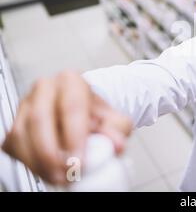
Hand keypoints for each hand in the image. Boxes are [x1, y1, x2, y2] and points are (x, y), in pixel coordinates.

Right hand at [1, 70, 132, 184]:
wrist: (85, 115)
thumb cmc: (98, 116)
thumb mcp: (115, 120)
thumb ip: (117, 131)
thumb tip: (116, 145)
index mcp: (71, 81)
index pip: (71, 107)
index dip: (75, 137)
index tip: (80, 161)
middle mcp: (44, 88)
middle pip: (40, 119)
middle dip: (52, 153)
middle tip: (67, 174)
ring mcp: (26, 105)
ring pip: (22, 135)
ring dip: (40, 162)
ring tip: (60, 178)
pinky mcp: (15, 125)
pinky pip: (14, 146)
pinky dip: (30, 163)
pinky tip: (49, 171)